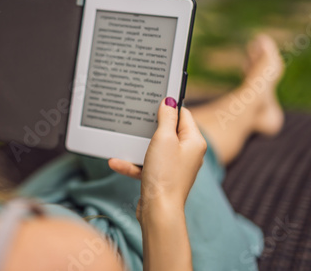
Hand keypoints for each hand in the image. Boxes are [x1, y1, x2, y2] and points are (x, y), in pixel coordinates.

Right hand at [108, 97, 205, 214]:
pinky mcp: (162, 177)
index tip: (153, 99)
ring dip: (137, 146)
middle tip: (136, 117)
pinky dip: (133, 163)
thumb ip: (167, 117)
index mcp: (194, 141)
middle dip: (150, 126)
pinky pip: (147, 165)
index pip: (184, 114)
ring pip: (154, 148)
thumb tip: (170, 100)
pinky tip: (116, 162)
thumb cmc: (165, 174)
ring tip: (122, 141)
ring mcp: (174, 166)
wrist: (159, 210)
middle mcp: (187, 153)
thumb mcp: (164, 138)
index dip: (169, 106)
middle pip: (168, 131)